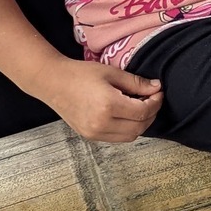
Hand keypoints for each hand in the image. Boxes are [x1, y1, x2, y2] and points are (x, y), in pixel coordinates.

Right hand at [44, 60, 162, 142]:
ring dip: (140, 124)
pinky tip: (125, 115)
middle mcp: (101, 124)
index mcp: (108, 106)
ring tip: (139, 107)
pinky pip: (117, 138)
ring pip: (130, 136)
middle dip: (151, 114)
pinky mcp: (89, 136)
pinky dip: (127, 129)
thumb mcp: (111, 73)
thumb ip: (136, 83)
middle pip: (140, 127)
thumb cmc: (79, 74)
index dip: (155, 102)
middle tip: (151, 99)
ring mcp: (94, 133)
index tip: (158, 92)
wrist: (52, 82)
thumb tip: (156, 88)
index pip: (143, 112)